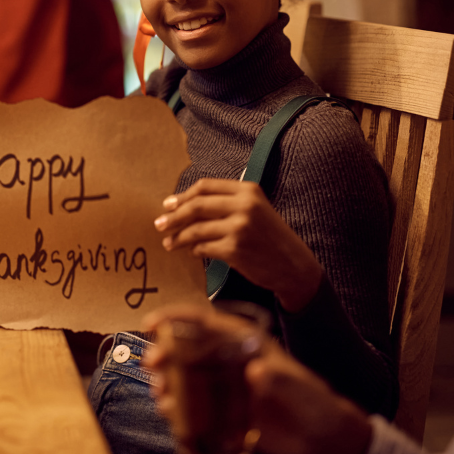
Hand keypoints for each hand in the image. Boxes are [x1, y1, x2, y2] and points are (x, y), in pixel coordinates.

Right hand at [143, 304, 372, 453]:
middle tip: (152, 362)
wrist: (321, 437)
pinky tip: (170, 412)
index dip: (177, 318)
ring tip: (160, 392)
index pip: (206, 322)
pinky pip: (192, 406)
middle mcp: (228, 360)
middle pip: (189, 349)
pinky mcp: (222, 411)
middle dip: (165, 352)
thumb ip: (278, 379)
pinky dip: (178, 408)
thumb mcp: (298, 388)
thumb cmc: (312, 403)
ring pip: (186, 377)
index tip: (153, 322)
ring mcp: (224, 386)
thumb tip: (256, 371)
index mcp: (243, 342)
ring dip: (168, 381)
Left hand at [153, 179, 322, 311]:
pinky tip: (192, 252)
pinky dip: (194, 250)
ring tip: (169, 243)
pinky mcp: (235, 249)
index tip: (168, 204)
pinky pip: (204, 248)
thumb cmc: (271, 238)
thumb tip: (185, 205)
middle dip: (173, 216)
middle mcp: (245, 206)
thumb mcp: (256, 210)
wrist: (295, 267)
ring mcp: (240, 228)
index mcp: (248, 191)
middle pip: (197, 206)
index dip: (183, 195)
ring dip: (178, 237)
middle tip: (159, 224)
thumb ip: (228, 203)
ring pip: (196, 229)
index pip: (206, 187)